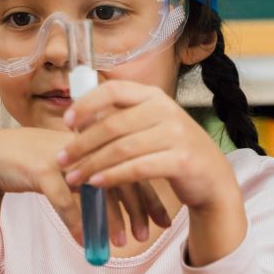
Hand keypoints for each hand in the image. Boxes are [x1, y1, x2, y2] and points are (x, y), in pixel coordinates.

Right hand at [0, 127, 168, 245]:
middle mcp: (85, 147)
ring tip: (120, 243)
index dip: (150, 197)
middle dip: (138, 212)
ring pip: (97, 192)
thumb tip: (124, 207)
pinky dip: (75, 223)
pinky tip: (82, 241)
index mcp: (96, 143)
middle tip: (145, 237)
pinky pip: (65, 202)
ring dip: (110, 221)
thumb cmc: (35, 163)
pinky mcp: (41, 170)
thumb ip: (96, 180)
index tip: (162, 222)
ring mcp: (63, 158)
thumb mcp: (71, 168)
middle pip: (122, 179)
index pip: (135, 168)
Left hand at [59, 80, 238, 212]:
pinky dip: (113, 176)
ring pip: (121, 149)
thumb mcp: (149, 126)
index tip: (66, 122)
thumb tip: (76, 121)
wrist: (213, 179)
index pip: (113, 90)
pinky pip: (137, 168)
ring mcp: (176, 134)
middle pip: (112, 125)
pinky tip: (96, 183)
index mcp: (154, 97)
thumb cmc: (171, 151)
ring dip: (92, 164)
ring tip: (73, 177)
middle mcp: (166, 110)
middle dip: (81, 144)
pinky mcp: (181, 160)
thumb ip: (120, 120)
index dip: (86, 104)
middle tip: (61, 160)